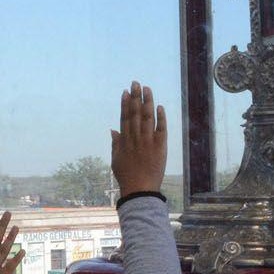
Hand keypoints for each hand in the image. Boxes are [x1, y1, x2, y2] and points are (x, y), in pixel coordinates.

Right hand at [111, 81, 167, 196]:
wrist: (140, 190)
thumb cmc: (126, 176)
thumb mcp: (116, 160)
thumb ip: (115, 144)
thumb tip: (113, 129)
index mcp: (124, 141)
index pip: (124, 117)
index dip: (125, 104)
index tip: (126, 92)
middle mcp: (135, 138)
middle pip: (135, 114)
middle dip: (135, 97)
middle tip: (136, 83)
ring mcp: (148, 142)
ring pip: (147, 118)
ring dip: (147, 102)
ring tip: (147, 89)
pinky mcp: (160, 147)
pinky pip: (161, 129)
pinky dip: (161, 118)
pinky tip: (159, 107)